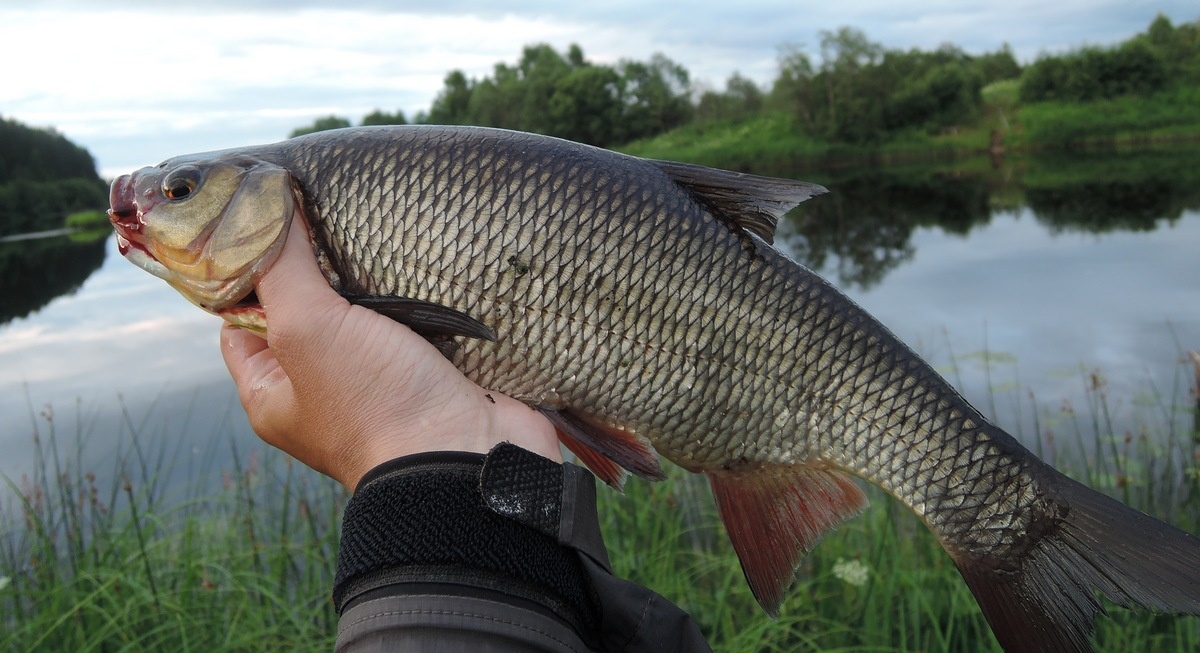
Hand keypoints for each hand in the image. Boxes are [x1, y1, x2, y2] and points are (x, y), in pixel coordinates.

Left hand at [220, 219, 560, 489]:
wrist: (469, 453)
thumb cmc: (375, 404)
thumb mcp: (306, 327)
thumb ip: (282, 267)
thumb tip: (265, 204)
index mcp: (277, 393)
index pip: (240, 324)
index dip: (246, 275)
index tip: (264, 226)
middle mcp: (325, 393)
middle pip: (308, 314)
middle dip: (319, 269)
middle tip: (325, 219)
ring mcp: (383, 385)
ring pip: (368, 317)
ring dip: (378, 282)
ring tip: (377, 234)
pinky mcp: (434, 374)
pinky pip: (421, 325)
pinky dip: (424, 298)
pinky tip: (423, 265)